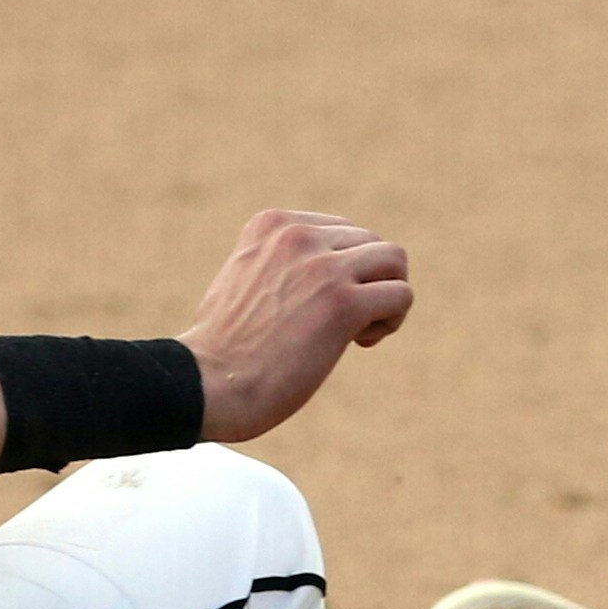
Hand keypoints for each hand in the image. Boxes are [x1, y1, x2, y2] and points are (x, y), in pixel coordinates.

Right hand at [178, 209, 413, 444]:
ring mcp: (323, 267)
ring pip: (394, 261)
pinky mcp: (343, 304)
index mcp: (273, 224)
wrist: (206, 383)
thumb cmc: (222, 348)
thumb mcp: (245, 279)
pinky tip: (359, 343)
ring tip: (358, 331)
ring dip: (386, 296)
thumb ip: (283, 263)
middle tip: (341, 323)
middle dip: (367, 282)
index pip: (342, 230)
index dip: (342, 270)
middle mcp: (299, 236)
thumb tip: (332, 275)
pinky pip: (401, 295)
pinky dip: (392, 320)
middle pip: (372, 243)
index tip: (318, 305)